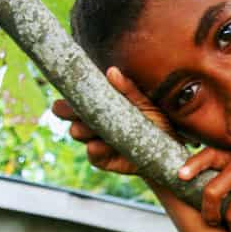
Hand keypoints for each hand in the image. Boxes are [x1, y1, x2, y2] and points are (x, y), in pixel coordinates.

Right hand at [51, 66, 178, 175]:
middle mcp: (94, 124)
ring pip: (78, 133)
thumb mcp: (145, 103)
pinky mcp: (104, 159)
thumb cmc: (155, 122)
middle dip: (66, 112)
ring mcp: (97, 141)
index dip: (66, 98)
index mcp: (100, 107)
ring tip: (89, 127)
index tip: (61, 93)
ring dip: (82, 129)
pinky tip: (96, 145)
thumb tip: (112, 72)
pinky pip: (93, 155)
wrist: (168, 150)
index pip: (76, 101)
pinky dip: (94, 150)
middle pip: (71, 116)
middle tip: (66, 109)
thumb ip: (129, 90)